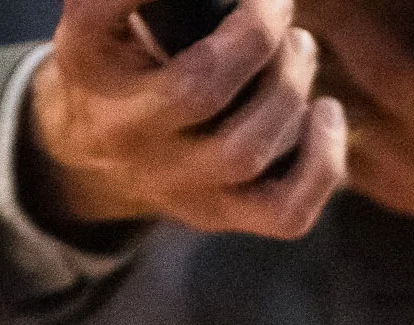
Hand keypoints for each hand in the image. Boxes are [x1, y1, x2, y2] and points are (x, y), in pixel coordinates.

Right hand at [25, 0, 348, 237]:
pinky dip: (321, 164)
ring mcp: (172, 184)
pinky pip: (284, 211)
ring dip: (290, 88)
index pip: (105, 9)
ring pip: (245, 151)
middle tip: (278, 7)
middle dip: (256, 36)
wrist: (93, 153)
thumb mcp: (106, 16)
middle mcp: (123, 130)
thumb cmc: (122, 58)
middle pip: (199, 90)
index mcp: (87, 61)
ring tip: (300, 48)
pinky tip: (326, 114)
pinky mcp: (216, 214)